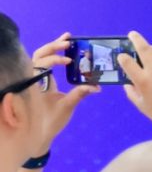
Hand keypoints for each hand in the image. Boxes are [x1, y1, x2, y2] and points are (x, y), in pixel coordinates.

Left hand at [19, 37, 95, 154]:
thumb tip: (96, 86)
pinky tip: (65, 49)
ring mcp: (36, 78)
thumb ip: (80, 94)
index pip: (41, 63)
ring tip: (68, 38)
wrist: (39, 133)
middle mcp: (34, 78)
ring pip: (40, 56)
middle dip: (54, 47)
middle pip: (39, 55)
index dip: (54, 59)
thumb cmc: (50, 120)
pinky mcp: (41, 80)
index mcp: (36, 83)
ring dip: (53, 47)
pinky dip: (53, 54)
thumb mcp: (66, 107)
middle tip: (69, 42)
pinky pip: (44, 63)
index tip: (69, 62)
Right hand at [115, 32, 151, 145]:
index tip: (120, 56)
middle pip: (144, 49)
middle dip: (136, 40)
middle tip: (132, 35)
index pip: (127, 62)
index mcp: (142, 80)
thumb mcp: (140, 104)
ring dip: (149, 47)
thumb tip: (127, 83)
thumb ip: (131, 92)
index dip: (122, 57)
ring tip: (144, 47)